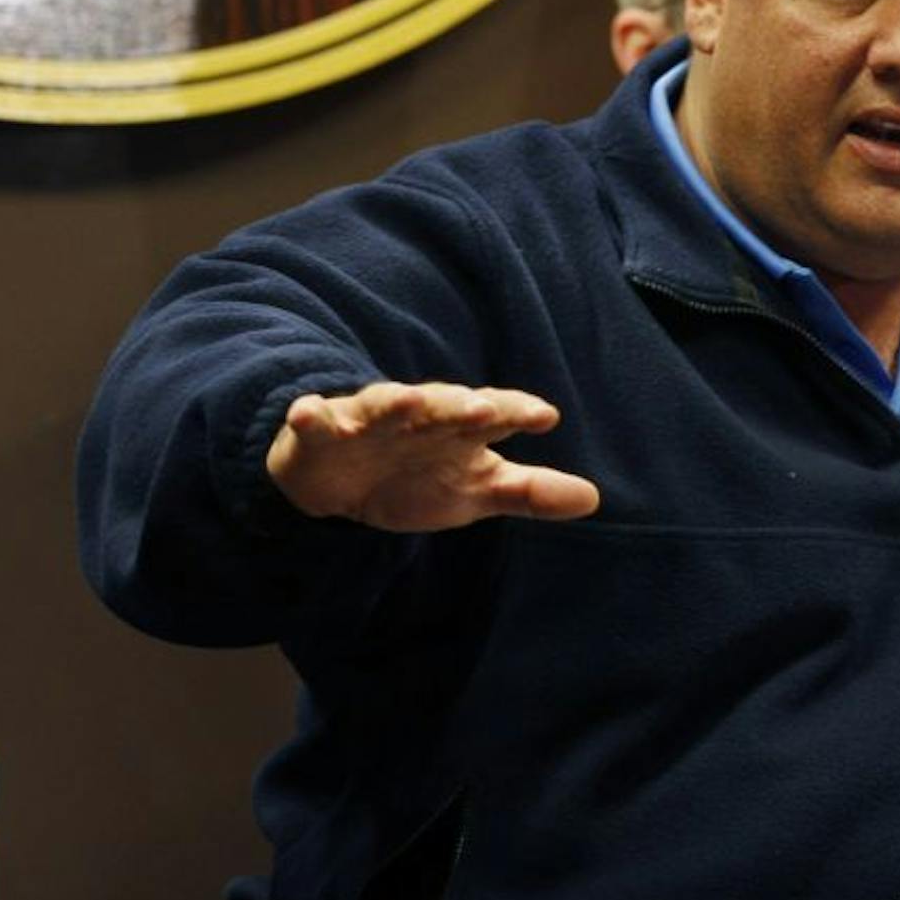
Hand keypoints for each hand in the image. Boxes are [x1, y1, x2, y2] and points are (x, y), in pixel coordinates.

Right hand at [266, 382, 600, 531]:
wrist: (341, 481)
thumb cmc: (420, 477)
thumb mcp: (477, 490)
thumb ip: (529, 493)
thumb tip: (593, 499)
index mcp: (460, 427)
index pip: (496, 415)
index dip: (518, 413)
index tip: (546, 416)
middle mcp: (419, 415)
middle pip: (444, 405)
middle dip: (461, 405)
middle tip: (483, 409)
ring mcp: (370, 420)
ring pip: (384, 405)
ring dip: (396, 402)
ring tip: (409, 400)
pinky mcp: (322, 430)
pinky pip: (315, 420)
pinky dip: (311, 416)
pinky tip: (306, 414)